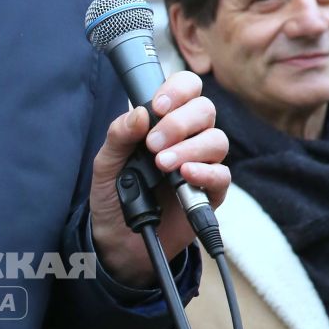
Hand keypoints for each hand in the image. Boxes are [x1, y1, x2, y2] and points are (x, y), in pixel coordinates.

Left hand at [88, 72, 228, 288]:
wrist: (116, 239)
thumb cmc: (114, 195)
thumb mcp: (106, 163)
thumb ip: (119, 135)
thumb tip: (140, 113)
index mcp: (164, 122)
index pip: (186, 89)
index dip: (178, 90)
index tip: (159, 105)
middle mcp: (188, 138)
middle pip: (205, 110)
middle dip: (179, 122)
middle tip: (153, 144)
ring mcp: (201, 164)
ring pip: (216, 140)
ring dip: (189, 148)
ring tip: (162, 164)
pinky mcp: (210, 193)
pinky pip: (222, 175)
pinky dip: (205, 171)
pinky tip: (185, 174)